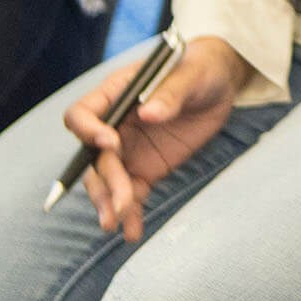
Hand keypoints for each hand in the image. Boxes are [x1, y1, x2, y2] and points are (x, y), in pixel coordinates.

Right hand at [64, 35, 251, 241]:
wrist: (218, 84)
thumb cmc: (200, 69)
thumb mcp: (192, 75)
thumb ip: (171, 92)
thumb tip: (148, 113)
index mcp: (116, 94)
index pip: (82, 114)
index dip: (89, 130)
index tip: (111, 144)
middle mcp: (113, 125)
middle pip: (93, 157)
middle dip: (105, 181)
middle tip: (121, 202)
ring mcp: (127, 150)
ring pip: (106, 180)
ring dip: (109, 202)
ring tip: (117, 224)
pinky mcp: (145, 168)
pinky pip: (131, 193)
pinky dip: (130, 213)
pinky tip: (133, 232)